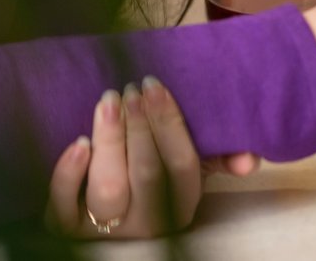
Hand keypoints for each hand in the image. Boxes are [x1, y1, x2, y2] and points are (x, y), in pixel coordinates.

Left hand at [45, 77, 219, 237]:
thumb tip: (250, 160)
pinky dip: (69, 175)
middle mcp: (148, 223)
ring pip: (109, 189)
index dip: (169, 124)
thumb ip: (220, 157)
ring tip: (107, 102)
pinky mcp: (70, 229)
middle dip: (139, 125)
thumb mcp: (189, 166)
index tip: (154, 85)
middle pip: (147, 173)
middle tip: (130, 89)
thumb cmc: (154, 171)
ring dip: (108, 140)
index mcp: (180, 205)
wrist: (107, 207)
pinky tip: (78, 143)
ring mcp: (108, 229)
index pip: (182, 165)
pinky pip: (65, 209)